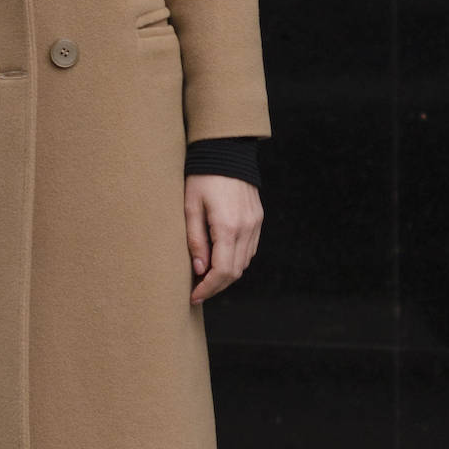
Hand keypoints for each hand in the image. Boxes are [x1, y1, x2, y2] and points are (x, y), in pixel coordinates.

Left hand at [184, 174, 261, 304]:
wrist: (225, 152)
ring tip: (206, 278)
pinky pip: (250, 249)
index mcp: (227, 227)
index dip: (208, 288)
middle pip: (235, 272)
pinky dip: (236, 260)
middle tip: (198, 292)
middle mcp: (246, 228)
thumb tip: (199, 270)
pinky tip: (221, 260)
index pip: (222, 271)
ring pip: (244, 263)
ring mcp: (255, 224)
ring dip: (226, 275)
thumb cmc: (202, 177)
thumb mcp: (190, 207)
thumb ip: (195, 240)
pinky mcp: (258, 219)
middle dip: (216, 286)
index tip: (194, 296)